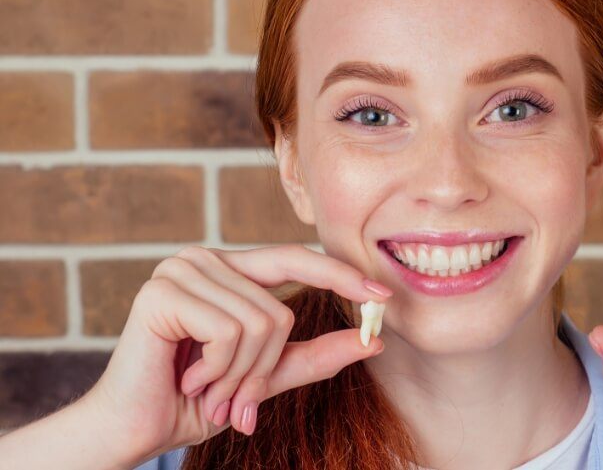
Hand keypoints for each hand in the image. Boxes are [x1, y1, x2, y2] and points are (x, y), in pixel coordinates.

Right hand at [81, 244, 390, 465]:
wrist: (133, 429)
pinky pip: (229, 331)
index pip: (295, 259)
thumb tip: (374, 340)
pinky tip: (187, 378)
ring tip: (206, 389)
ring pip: (260, 322)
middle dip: (264, 368)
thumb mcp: (266, 376)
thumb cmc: (195, 400)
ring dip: (239, 375)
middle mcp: (204, 258)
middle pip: (280, 309)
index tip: (383, 297)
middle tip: (235, 400)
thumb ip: (315, 356)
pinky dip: (218, 370)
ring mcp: (181, 269)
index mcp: (229, 269)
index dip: (340, 275)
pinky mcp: (163, 291)